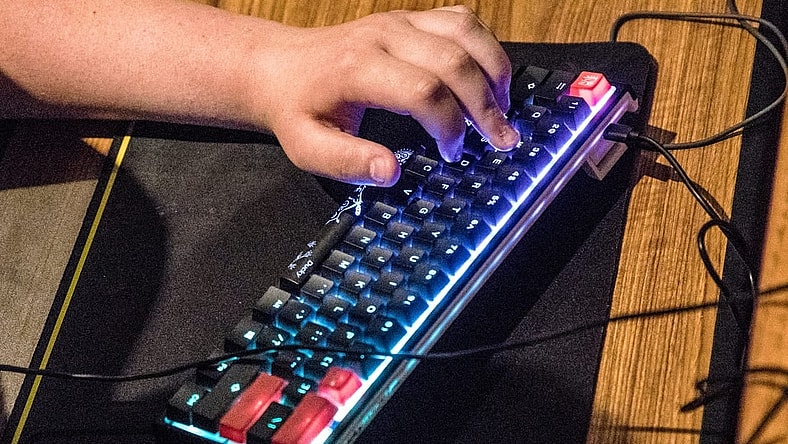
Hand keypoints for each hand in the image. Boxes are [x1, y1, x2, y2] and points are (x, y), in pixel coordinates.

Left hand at [251, 6, 519, 185]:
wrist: (279, 66)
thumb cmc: (296, 108)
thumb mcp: (308, 147)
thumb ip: (348, 163)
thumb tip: (391, 172)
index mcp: (358, 68)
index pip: (425, 92)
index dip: (450, 127)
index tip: (453, 153)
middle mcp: (384, 36)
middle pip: (456, 62)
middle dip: (486, 106)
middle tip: (502, 140)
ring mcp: (400, 21)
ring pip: (467, 34)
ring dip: (495, 72)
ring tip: (504, 110)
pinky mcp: (410, 18)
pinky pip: (462, 21)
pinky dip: (485, 48)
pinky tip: (489, 79)